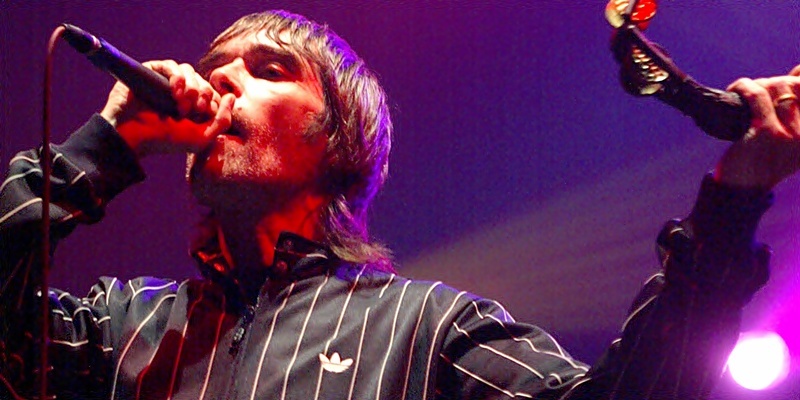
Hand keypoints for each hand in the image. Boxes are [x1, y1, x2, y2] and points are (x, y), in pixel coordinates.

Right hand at [99, 60, 234, 156]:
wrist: (133, 139)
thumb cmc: (165, 141)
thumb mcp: (202, 138)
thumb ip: (223, 121)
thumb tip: (232, 97)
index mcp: (193, 107)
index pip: (213, 94)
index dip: (213, 101)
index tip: (204, 114)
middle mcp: (180, 93)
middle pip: (202, 82)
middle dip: (202, 95)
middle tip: (193, 110)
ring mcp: (164, 81)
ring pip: (188, 71)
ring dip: (191, 86)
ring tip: (182, 103)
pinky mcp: (150, 72)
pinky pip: (170, 65)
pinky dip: (177, 76)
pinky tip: (175, 90)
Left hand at [714, 65, 799, 189]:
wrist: (741, 190)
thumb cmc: (763, 159)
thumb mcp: (790, 136)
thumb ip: (797, 107)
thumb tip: (799, 70)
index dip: (797, 78)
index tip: (788, 77)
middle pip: (794, 86)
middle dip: (774, 82)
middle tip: (757, 90)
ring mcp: (789, 135)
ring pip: (776, 88)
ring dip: (759, 84)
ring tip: (746, 92)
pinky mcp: (765, 133)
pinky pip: (756, 96)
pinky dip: (745, 86)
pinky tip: (736, 89)